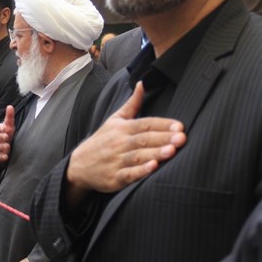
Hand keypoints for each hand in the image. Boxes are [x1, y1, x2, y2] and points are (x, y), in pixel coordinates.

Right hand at [0, 105, 14, 163]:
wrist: (5, 144)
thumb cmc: (6, 132)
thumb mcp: (9, 124)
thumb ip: (9, 116)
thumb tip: (10, 106)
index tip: (5, 128)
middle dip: (0, 137)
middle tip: (7, 137)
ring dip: (1, 147)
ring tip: (7, 146)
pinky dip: (1, 157)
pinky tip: (5, 156)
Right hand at [66, 82, 185, 201]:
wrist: (79, 165)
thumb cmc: (102, 141)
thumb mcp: (115, 119)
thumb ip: (132, 103)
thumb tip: (143, 83)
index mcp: (122, 128)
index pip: (145, 124)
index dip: (162, 125)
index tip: (180, 126)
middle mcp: (119, 143)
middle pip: (144, 139)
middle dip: (163, 138)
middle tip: (182, 138)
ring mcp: (116, 161)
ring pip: (138, 156)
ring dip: (155, 153)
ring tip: (172, 151)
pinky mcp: (114, 178)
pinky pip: (128, 174)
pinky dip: (140, 172)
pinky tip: (153, 168)